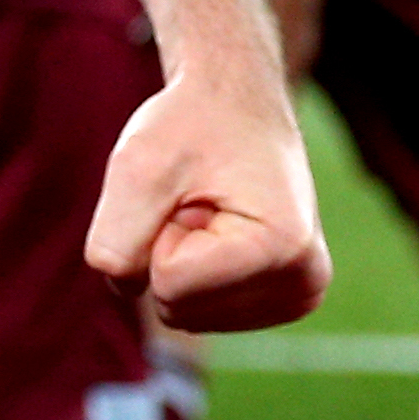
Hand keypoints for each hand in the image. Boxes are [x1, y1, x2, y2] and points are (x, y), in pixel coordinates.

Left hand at [87, 65, 334, 332]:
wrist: (237, 104)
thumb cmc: (191, 126)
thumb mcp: (138, 166)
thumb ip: (115, 238)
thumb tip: (125, 290)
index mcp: (282, 248)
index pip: (168, 284)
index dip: (159, 230)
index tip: (192, 188)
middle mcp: (304, 284)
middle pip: (176, 307)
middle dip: (167, 247)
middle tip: (198, 197)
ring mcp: (298, 298)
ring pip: (184, 315)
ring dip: (178, 259)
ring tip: (208, 210)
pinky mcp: (280, 303)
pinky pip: (197, 314)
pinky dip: (192, 273)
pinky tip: (219, 231)